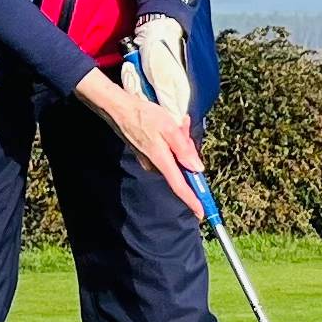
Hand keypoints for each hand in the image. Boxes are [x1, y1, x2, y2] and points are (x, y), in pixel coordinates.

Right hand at [80, 69, 204, 215]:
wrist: (120, 109)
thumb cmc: (145, 116)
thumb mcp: (169, 128)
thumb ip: (184, 150)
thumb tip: (197, 169)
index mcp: (162, 160)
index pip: (180, 186)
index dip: (192, 200)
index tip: (201, 212)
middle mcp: (154, 164)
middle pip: (181, 168)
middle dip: (188, 153)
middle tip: (183, 128)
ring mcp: (149, 160)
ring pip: (174, 159)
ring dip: (180, 144)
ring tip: (174, 124)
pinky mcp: (146, 154)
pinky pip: (167, 153)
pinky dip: (172, 142)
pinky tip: (167, 126)